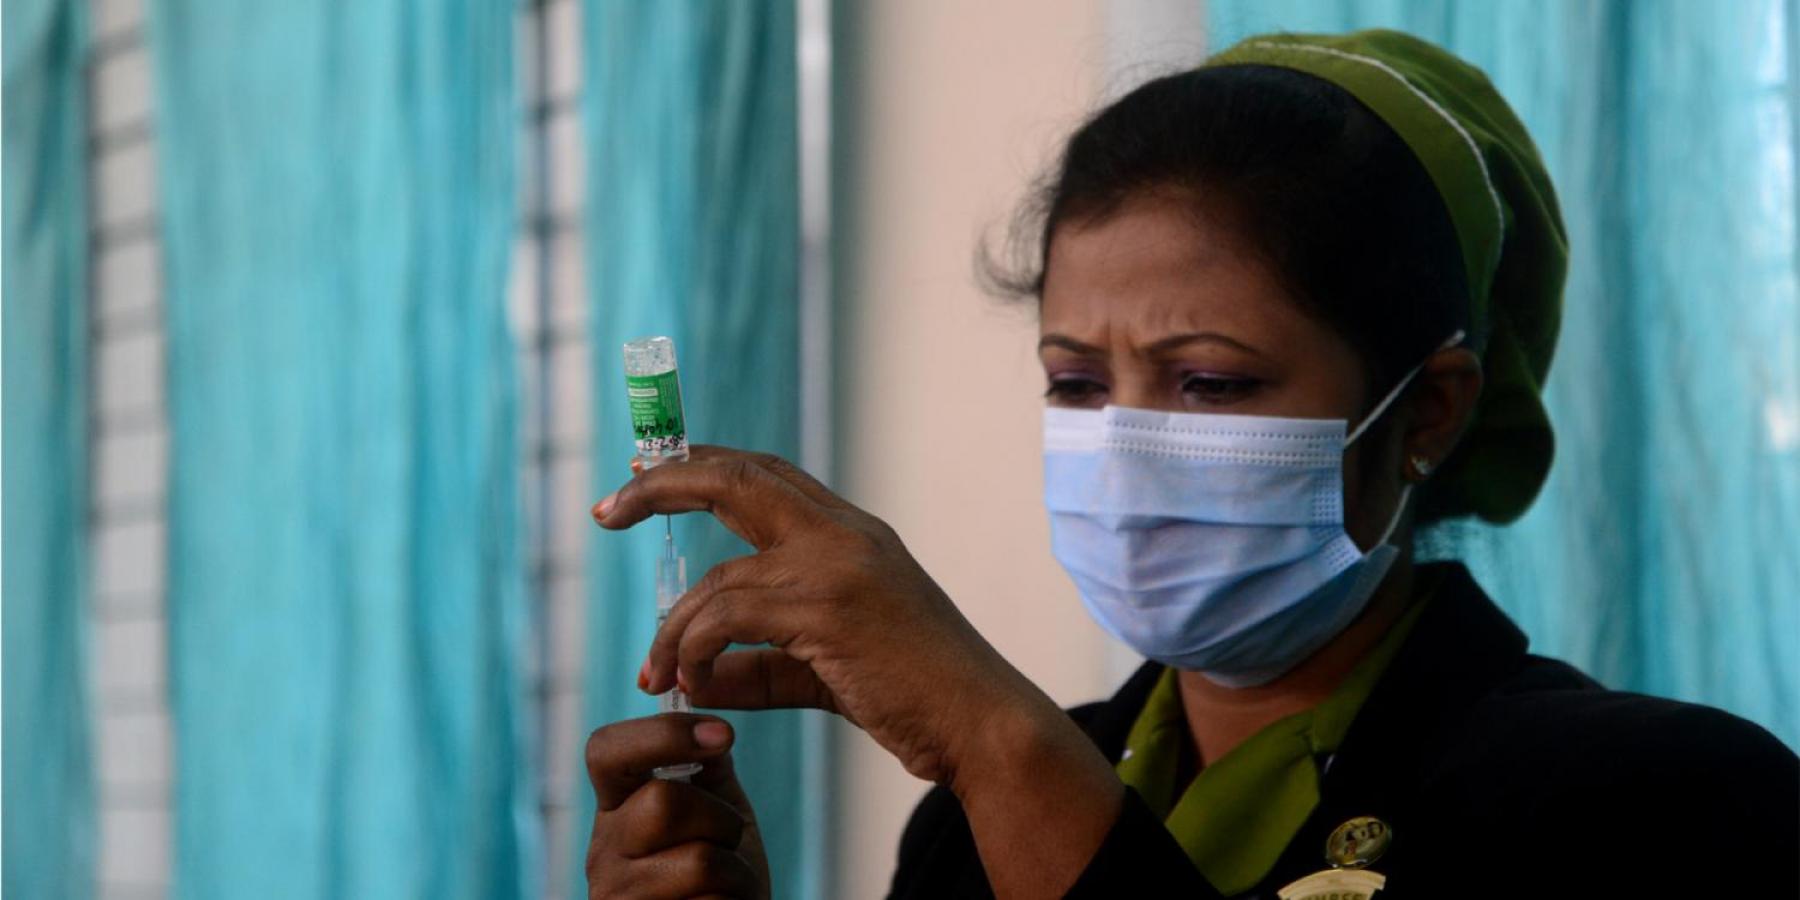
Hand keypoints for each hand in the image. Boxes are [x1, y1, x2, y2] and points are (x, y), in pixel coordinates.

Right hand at [584, 713, 768, 898]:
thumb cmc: (719, 872)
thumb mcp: (714, 810)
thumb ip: (707, 768)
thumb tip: (711, 724)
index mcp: (616, 808)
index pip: (605, 751)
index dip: (664, 733)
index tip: (723, 734)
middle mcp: (603, 851)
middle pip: (664, 802)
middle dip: (721, 819)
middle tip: (728, 842)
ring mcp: (616, 896)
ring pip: (699, 861)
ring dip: (737, 871)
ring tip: (728, 884)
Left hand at [594, 446, 1122, 896]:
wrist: (981, 724)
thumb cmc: (914, 697)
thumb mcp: (824, 670)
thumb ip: (760, 666)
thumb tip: (693, 675)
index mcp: (851, 534)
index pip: (765, 474)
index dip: (701, 468)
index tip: (645, 478)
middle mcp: (844, 533)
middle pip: (737, 475)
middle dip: (662, 485)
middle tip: (606, 510)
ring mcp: (837, 565)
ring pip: (719, 576)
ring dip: (672, 628)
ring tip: (655, 673)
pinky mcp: (827, 608)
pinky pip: (728, 618)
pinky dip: (697, 649)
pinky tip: (692, 682)